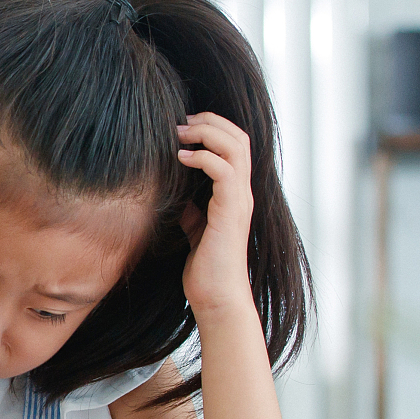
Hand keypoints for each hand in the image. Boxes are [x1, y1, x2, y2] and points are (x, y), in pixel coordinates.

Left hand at [176, 111, 254, 315]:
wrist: (217, 297)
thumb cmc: (205, 268)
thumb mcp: (195, 230)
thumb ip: (192, 209)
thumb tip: (177, 194)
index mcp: (234, 194)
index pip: (235, 144)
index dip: (213, 127)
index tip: (182, 125)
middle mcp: (241, 193)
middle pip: (239, 137)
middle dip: (209, 121)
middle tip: (180, 121)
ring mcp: (239, 201)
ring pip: (235, 148)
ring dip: (206, 133)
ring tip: (179, 133)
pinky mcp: (230, 212)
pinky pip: (224, 171)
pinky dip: (203, 158)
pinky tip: (181, 158)